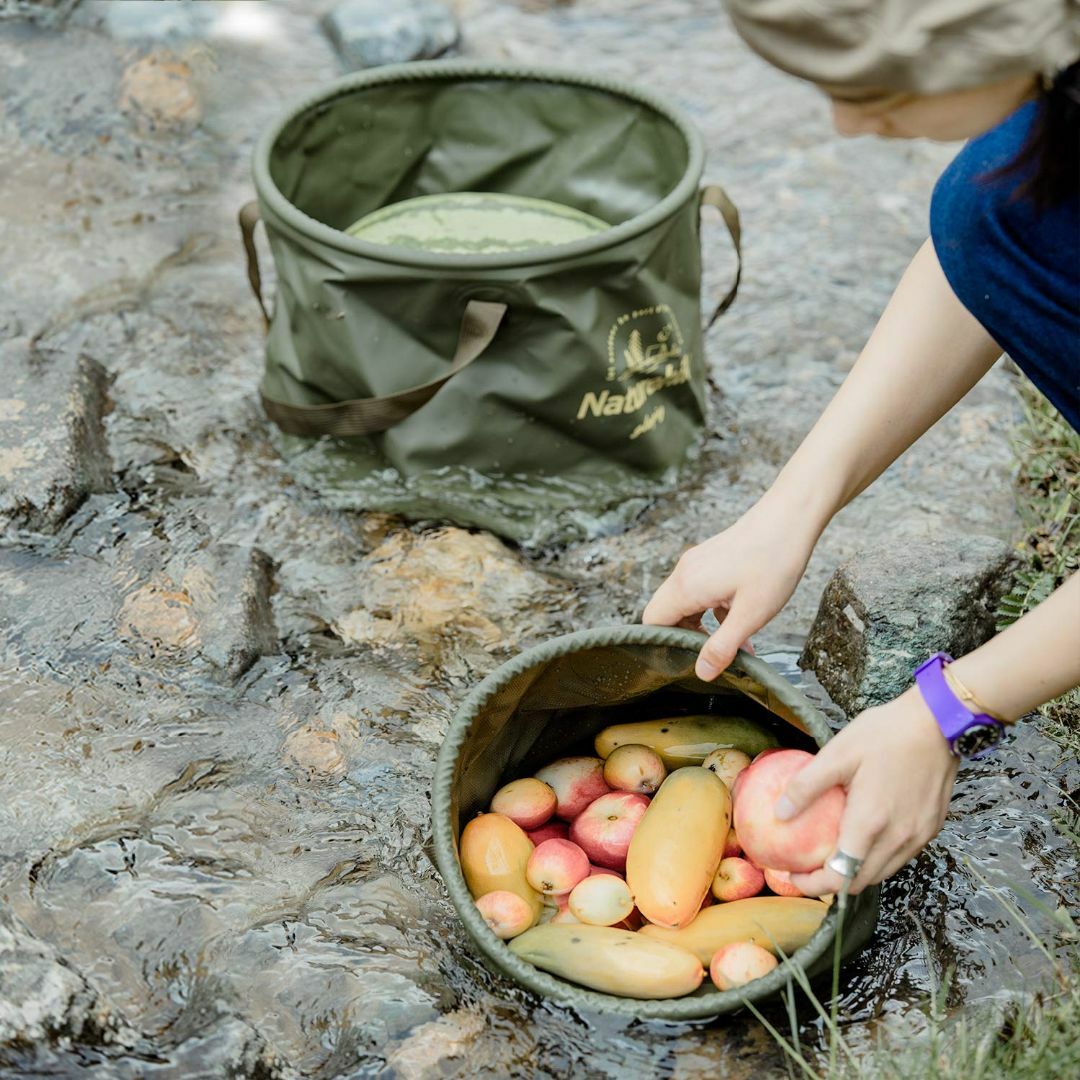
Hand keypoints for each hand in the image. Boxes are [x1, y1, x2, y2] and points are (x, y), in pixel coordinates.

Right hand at [642, 497, 818, 679]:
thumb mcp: (750, 614)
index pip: (652, 623)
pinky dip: (714, 610)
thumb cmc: (773, 562)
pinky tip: (741, 621)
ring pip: (686, 604)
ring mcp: (697, 563)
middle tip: (714, 657)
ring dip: (704, 626)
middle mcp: (684, 573)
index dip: (663, 646)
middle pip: (666, 614)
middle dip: (687, 639)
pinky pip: (700, 591)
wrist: (790, 518)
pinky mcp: (711, 560)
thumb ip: (722, 647)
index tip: (688, 662)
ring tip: (734, 644)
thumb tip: (701, 672)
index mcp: (686, 586)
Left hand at [782, 688, 959, 895]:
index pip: (839, 877)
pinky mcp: (931, 828)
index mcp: (870, 823)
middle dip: (830, 883)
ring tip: (831, 854)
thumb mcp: (837, 754)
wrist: (939, 723)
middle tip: (807, 866)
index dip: (813, 884)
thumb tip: (780, 813)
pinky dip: (877, 857)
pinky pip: (899, 856)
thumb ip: (806, 786)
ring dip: (855, 872)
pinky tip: (862, 837)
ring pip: (882, 872)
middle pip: (860, 881)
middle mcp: (898, 838)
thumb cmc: (886, 734)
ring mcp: (918, 836)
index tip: (793, 874)